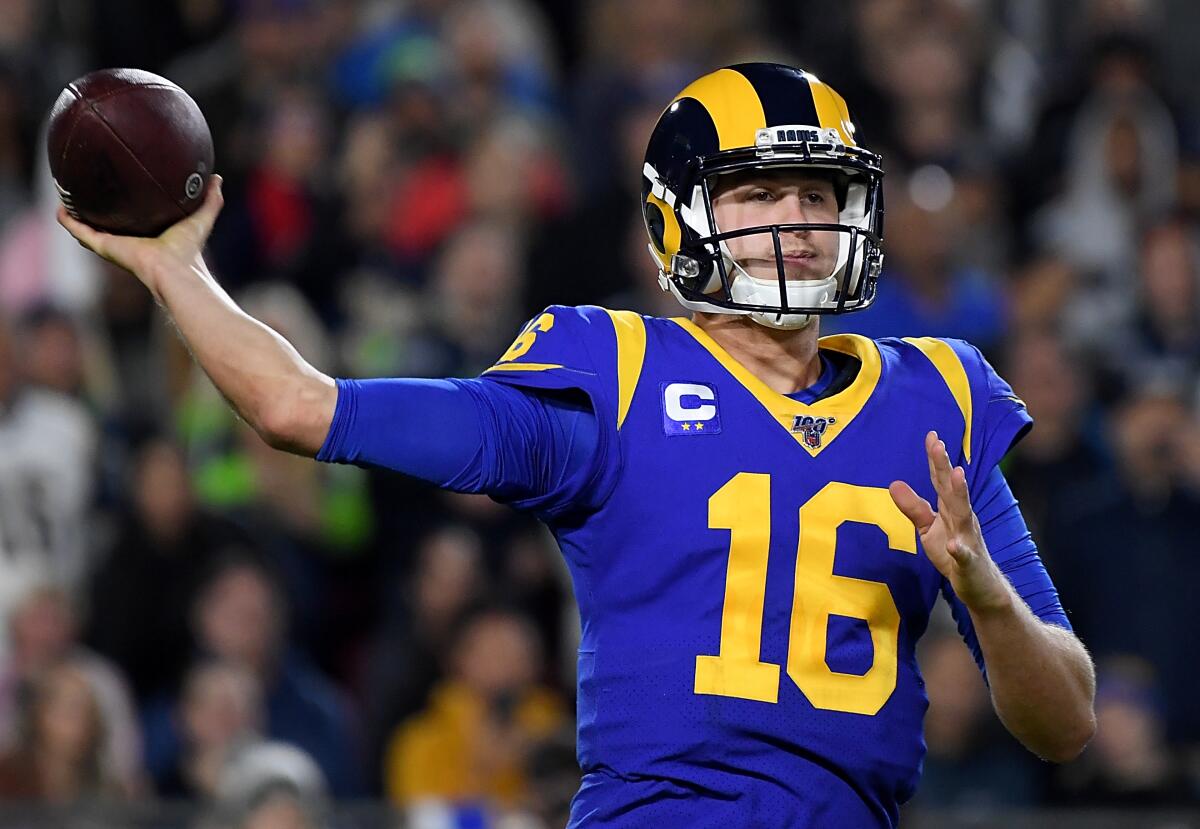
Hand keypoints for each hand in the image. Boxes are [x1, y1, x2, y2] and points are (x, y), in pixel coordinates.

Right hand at [56, 174, 224, 294]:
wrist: (174, 269)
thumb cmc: (189, 250)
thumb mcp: (201, 217)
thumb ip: (211, 199)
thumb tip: (217, 178)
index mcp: (148, 236)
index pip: (135, 220)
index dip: (127, 207)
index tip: (121, 191)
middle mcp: (128, 241)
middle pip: (108, 224)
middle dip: (98, 210)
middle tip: (88, 189)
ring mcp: (113, 245)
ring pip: (88, 228)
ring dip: (76, 215)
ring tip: (65, 197)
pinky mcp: (103, 246)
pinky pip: (79, 231)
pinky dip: (68, 221)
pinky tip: (59, 208)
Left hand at [889, 431, 1011, 612]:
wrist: (978, 585)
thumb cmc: (952, 551)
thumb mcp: (927, 528)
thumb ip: (913, 506)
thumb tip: (893, 483)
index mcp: (950, 508)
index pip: (942, 479)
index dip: (936, 458)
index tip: (931, 435)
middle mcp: (962, 518)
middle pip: (951, 489)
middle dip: (946, 467)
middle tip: (939, 444)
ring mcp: (967, 538)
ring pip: (963, 514)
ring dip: (961, 494)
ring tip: (958, 475)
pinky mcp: (968, 562)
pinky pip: (963, 554)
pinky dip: (959, 549)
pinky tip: (954, 545)